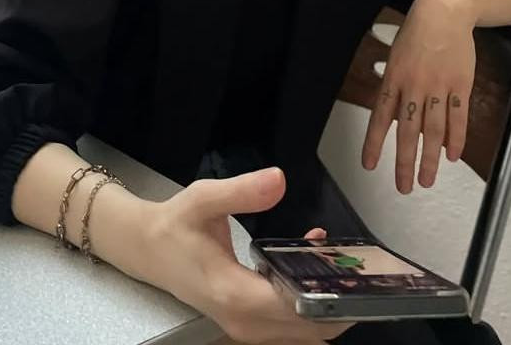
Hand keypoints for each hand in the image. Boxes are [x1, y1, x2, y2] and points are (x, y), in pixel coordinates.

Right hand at [144, 166, 354, 343]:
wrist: (148, 249)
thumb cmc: (175, 225)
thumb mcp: (204, 198)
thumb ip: (242, 191)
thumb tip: (278, 180)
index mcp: (234, 293)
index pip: (295, 307)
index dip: (330, 294)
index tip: (354, 272)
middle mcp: (243, 320)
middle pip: (310, 327)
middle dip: (342, 301)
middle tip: (362, 266)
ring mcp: (246, 327)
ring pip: (305, 331)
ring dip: (330, 304)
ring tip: (346, 265)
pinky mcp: (248, 323)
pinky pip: (292, 322)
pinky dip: (312, 303)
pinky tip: (316, 265)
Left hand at [361, 0, 476, 192]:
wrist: (444, 12)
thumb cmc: (417, 35)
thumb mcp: (396, 57)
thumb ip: (395, 87)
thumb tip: (394, 117)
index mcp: (393, 78)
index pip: (380, 117)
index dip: (374, 142)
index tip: (369, 165)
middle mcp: (413, 86)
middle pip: (407, 131)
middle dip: (404, 162)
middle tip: (403, 186)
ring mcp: (438, 86)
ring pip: (433, 130)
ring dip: (430, 158)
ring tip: (427, 179)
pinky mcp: (460, 84)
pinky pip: (458, 118)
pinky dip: (456, 138)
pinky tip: (453, 156)